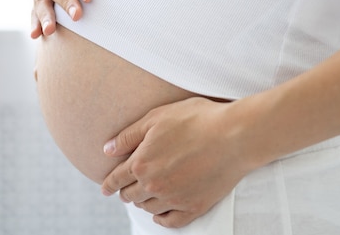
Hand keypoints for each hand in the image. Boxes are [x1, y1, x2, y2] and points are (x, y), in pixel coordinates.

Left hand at [101, 97, 250, 228]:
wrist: (234, 135)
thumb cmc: (197, 119)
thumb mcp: (157, 117)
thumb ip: (128, 136)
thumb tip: (106, 150)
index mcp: (141, 163)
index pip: (117, 178)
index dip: (108, 184)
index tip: (105, 188)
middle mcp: (154, 185)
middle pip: (131, 195)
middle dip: (125, 191)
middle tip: (126, 189)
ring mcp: (174, 198)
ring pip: (148, 208)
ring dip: (143, 202)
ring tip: (145, 195)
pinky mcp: (195, 207)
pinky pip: (171, 221)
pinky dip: (161, 218)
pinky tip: (160, 213)